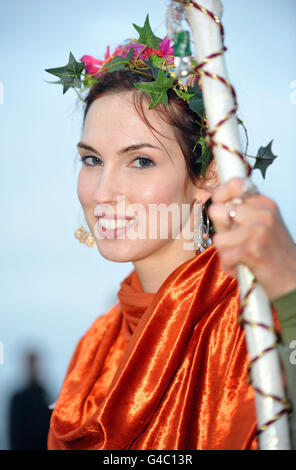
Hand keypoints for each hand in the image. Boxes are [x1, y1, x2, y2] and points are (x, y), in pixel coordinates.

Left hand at [208, 177, 295, 299]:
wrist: (294, 283)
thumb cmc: (274, 257)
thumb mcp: (262, 227)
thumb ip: (240, 215)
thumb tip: (214, 206)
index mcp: (265, 204)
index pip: (234, 184)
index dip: (219, 196)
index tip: (220, 210)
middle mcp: (263, 213)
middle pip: (217, 212)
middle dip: (221, 231)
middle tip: (236, 243)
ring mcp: (258, 230)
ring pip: (218, 238)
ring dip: (226, 253)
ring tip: (242, 259)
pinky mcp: (252, 249)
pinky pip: (224, 257)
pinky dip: (230, 267)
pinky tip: (244, 269)